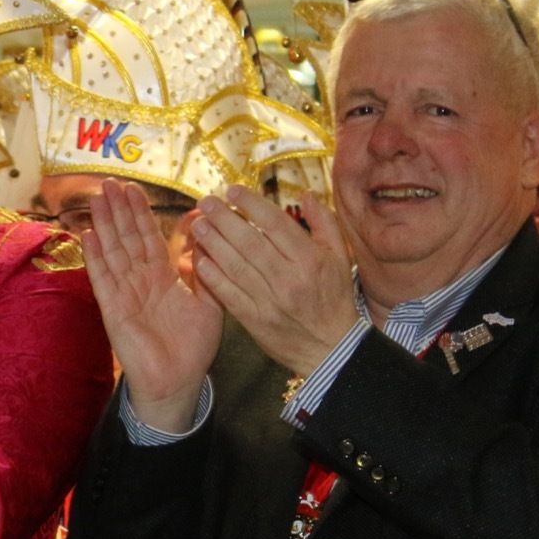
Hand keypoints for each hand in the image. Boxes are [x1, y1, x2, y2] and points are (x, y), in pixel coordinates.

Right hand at [82, 178, 222, 431]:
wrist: (179, 381)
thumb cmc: (194, 346)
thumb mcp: (210, 303)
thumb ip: (204, 270)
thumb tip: (204, 235)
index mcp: (162, 277)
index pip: (149, 237)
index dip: (140, 213)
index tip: (134, 188)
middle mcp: (140, 280)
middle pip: (126, 238)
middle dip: (118, 210)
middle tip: (109, 182)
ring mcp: (124, 293)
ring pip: (113, 252)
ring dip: (104, 225)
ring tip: (97, 199)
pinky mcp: (114, 309)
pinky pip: (102, 279)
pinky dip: (95, 258)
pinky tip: (87, 236)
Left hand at [187, 185, 358, 376]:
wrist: (330, 348)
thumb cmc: (334, 298)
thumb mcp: (340, 258)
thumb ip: (324, 223)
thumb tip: (306, 193)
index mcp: (311, 260)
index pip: (275, 224)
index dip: (251, 204)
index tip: (231, 190)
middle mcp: (289, 278)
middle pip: (250, 242)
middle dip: (223, 218)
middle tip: (205, 201)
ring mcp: (270, 301)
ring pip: (236, 266)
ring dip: (212, 243)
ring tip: (198, 225)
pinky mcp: (255, 320)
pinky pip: (228, 294)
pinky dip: (212, 276)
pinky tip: (198, 259)